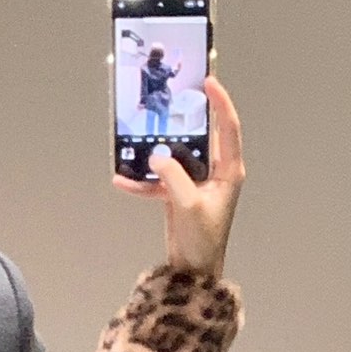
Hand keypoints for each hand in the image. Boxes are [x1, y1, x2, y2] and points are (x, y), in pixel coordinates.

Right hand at [113, 73, 244, 277]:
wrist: (193, 271)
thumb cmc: (202, 239)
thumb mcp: (188, 204)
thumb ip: (173, 176)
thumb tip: (157, 155)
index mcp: (228, 171)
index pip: (227, 128)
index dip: (220, 103)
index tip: (208, 81)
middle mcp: (215, 171)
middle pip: (200, 135)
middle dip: (183, 117)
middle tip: (172, 94)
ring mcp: (195, 182)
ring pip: (175, 155)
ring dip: (156, 150)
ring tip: (139, 133)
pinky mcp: (178, 193)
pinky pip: (158, 180)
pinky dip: (141, 181)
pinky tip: (122, 181)